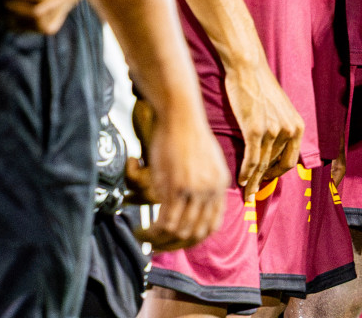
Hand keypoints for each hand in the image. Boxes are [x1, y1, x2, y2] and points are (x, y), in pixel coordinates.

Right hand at [131, 101, 227, 251]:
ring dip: (160, 241)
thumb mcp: (205, 161)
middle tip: (156, 247)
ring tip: (144, 239)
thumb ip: (202, 183)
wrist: (181, 115)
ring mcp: (196, 191)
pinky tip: (141, 230)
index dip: (192, 239)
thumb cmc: (187, 134)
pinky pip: (166, 223)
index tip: (175, 242)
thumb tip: (189, 203)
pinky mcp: (177, 187)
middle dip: (174, 246)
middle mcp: (212, 192)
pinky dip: (153, 233)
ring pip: (180, 232)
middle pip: (195, 234)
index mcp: (220, 186)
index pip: (211, 226)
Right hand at [225, 60, 304, 199]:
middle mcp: (289, 130)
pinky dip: (246, 173)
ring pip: (262, 165)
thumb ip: (280, 129)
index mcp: (297, 126)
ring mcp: (273, 131)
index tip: (266, 181)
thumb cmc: (260, 88)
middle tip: (254, 192)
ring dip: (253, 181)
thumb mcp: (279, 110)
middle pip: (276, 166)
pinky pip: (252, 159)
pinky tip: (241, 180)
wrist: (248, 69)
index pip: (290, 161)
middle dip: (265, 182)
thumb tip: (271, 151)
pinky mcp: (256, 130)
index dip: (277, 174)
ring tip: (245, 191)